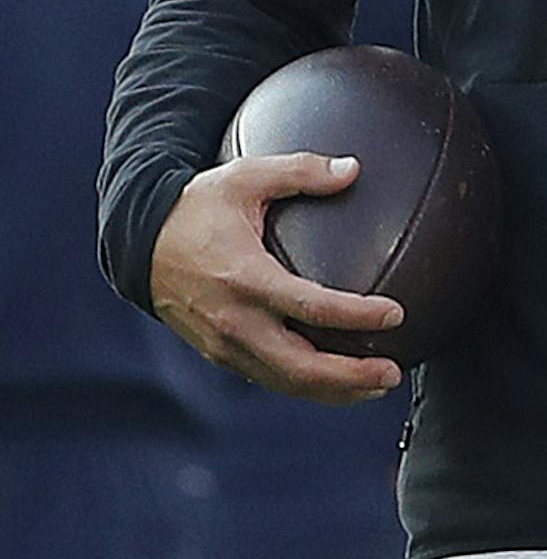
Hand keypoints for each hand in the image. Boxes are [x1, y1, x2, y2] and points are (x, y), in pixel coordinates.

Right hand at [149, 153, 405, 403]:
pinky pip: (269, 378)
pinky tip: (337, 383)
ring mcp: (224, 344)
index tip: (396, 314)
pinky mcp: (220, 354)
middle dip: (350, 376)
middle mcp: (234, 321)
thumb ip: (302, 171)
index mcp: (246, 279)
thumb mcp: (246, 177)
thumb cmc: (196, 207)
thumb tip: (354, 168)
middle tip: (393, 373)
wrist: (138, 244)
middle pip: (300, 366)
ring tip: (376, 386)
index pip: (312, 308)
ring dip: (333, 390)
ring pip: (285, 382)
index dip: (358, 316)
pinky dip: (305, 386)